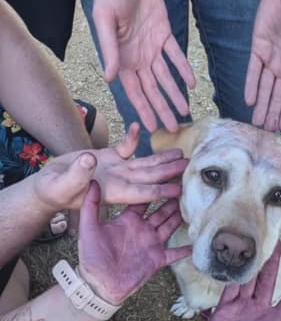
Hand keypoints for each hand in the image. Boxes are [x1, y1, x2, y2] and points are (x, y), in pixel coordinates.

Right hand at [35, 123, 187, 209]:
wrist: (49, 184)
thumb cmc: (54, 190)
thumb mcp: (63, 185)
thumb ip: (78, 174)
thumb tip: (90, 160)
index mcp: (113, 191)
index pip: (143, 193)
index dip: (161, 190)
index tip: (180, 189)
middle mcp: (120, 181)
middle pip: (151, 176)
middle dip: (171, 172)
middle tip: (191, 166)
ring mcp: (117, 169)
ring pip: (145, 163)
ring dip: (162, 158)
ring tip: (180, 153)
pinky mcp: (110, 158)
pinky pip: (126, 148)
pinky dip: (132, 138)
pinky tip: (138, 128)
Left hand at [77, 181, 191, 304]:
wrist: (99, 285)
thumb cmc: (92, 257)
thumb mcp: (89, 228)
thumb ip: (91, 205)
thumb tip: (92, 181)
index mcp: (128, 220)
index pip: (144, 200)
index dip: (154, 189)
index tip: (165, 176)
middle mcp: (142, 229)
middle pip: (161, 211)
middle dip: (172, 200)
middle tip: (185, 186)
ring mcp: (151, 244)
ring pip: (170, 226)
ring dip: (180, 217)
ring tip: (193, 205)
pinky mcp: (158, 259)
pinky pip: (176, 253)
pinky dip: (186, 249)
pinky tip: (197, 242)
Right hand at [93, 0, 194, 131]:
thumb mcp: (105, 20)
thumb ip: (109, 50)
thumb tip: (110, 78)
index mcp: (122, 59)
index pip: (134, 91)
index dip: (144, 109)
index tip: (153, 127)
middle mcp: (138, 58)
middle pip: (153, 89)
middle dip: (163, 109)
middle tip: (174, 128)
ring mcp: (152, 48)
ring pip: (166, 77)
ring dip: (176, 94)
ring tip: (185, 110)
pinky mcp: (164, 34)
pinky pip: (176, 55)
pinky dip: (184, 68)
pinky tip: (192, 84)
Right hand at [196, 243, 280, 320]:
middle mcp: (259, 310)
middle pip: (269, 281)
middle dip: (274, 263)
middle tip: (279, 243)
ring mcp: (241, 307)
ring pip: (249, 280)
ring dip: (254, 264)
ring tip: (257, 244)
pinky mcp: (224, 308)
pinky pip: (230, 288)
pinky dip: (233, 275)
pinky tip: (236, 260)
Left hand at [245, 0, 280, 131]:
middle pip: (277, 94)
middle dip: (273, 112)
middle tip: (267, 132)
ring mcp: (271, 56)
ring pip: (264, 86)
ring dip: (261, 104)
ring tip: (257, 123)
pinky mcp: (258, 45)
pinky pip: (253, 68)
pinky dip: (251, 83)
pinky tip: (249, 100)